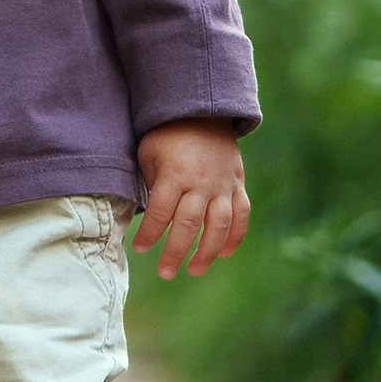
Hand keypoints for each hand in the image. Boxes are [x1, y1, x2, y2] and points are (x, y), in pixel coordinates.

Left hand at [133, 120, 248, 279]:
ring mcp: (223, 184)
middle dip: (175, 252)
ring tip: (194, 270)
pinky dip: (235, 236)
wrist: (202, 109)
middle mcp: (201, 182)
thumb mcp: (149, 152)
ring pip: (218, 226)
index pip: (159, 213)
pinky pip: (241, 214)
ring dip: (207, 252)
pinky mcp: (237, 183)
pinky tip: (224, 253)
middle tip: (164, 272)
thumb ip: (151, 184)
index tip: (139, 249)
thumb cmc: (166, 134)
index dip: (149, 234)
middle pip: (188, 225)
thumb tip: (147, 218)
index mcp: (175, 174)